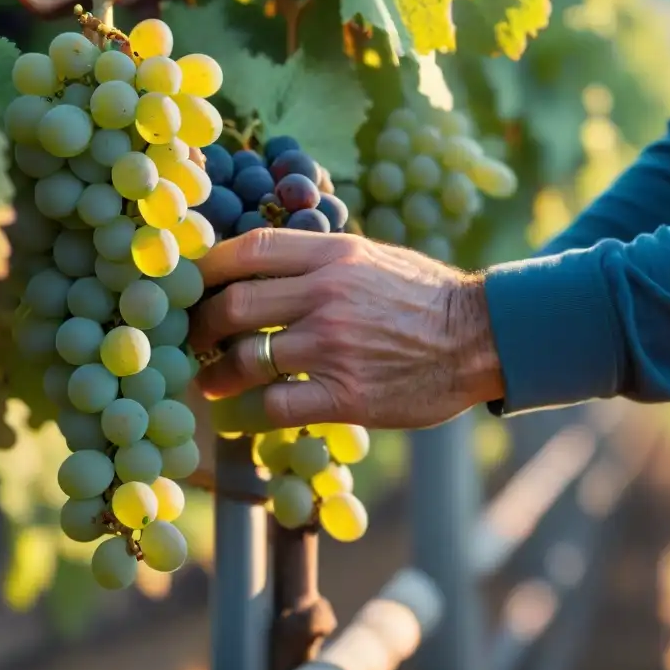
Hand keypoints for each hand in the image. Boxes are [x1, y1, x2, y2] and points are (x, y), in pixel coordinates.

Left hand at [189, 229, 503, 429]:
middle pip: (233, 305)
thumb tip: (267, 264)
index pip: (250, 250)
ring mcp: (333, 346)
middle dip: (201, 326)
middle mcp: (327, 296)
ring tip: (208, 382)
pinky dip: (244, 415)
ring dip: (215, 375)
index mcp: (333, 256)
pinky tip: (234, 418)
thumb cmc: (426, 297)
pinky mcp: (345, 396)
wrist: (478, 339)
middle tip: (193, 340)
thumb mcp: (375, 257)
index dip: (208, 268)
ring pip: (246, 359)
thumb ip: (321, 259)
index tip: (191, 286)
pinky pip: (273, 406)